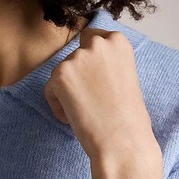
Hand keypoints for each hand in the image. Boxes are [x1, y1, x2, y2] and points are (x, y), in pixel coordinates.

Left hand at [44, 27, 161, 168]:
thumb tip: (87, 69)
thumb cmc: (128, 118)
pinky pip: (50, 90)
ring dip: (68, 93)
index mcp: (118, 42)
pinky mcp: (60, 75)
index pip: (92, 37)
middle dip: (77, 77)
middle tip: (91, 101)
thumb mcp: (126, 79)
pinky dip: (58, 106)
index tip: (96, 80)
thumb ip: (107, 65)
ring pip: (61, 74)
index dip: (89, 61)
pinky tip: (74, 118)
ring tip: (86, 114)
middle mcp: (97, 44)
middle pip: (74, 56)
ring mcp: (77, 58)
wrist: (122, 141)